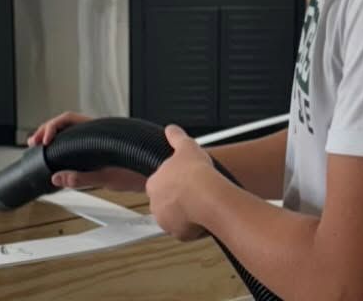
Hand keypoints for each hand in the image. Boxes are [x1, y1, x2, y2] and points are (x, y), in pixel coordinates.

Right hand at [26, 111, 146, 192]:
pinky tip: (63, 154)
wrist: (159, 170)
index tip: (43, 140)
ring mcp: (103, 138)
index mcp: (99, 132)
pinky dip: (68, 143)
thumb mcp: (107, 178)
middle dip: (48, 130)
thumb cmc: (142, 171)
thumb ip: (81, 178)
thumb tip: (58, 177)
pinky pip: (82, 140)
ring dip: (58, 136)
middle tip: (35, 142)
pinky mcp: (106, 147)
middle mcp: (101, 131)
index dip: (51, 127)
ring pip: (74, 130)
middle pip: (67, 123)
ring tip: (44, 146)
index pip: (68, 120)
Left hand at [146, 125, 217, 241]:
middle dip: (179, 199)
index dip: (175, 182)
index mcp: (153, 183)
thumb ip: (176, 137)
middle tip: (195, 193)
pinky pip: (185, 231)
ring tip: (201, 205)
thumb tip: (171, 129)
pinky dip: (194, 227)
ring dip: (185, 214)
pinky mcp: (178, 233)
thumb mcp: (187, 146)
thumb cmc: (196, 173)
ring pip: (175, 218)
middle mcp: (155, 203)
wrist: (209, 195)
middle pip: (166, 202)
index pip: (160, 184)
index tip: (186, 181)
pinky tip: (203, 217)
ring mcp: (165, 220)